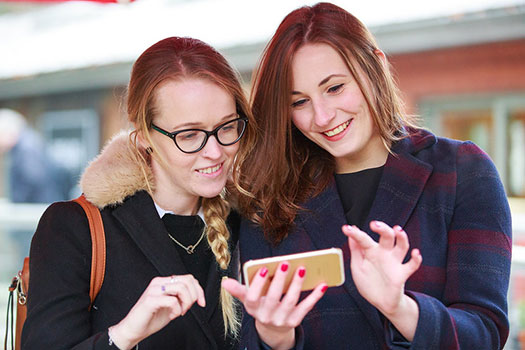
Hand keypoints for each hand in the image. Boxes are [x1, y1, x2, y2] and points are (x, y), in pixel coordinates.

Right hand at [110, 274, 204, 349]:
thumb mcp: (171, 305)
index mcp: (164, 282)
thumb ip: (181, 297)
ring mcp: (154, 290)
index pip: (188, 278)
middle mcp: (159, 283)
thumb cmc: (151, 318)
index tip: (201, 303)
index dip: (199, 290)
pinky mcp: (150, 300)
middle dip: (193, 296)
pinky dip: (176, 310)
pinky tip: (172, 315)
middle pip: (187, 281)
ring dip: (185, 302)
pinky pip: (172, 301)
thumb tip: (196, 295)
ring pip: (181, 288)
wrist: (133, 330)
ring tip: (180, 312)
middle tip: (187, 308)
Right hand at [222, 262, 326, 349]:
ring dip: (297, 284)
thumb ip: (239, 289)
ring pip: (290, 301)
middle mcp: (266, 316)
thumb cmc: (260, 305)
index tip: (263, 268)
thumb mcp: (248, 299)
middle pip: (273, 297)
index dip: (258, 283)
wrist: (272, 328)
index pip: (252, 297)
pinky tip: (322, 285)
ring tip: (302, 268)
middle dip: (279, 279)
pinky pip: (306, 308)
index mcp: (252, 307)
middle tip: (285, 263)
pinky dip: (315, 296)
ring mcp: (281, 320)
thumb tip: (225, 282)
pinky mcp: (295, 321)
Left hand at [342, 222, 420, 339]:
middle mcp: (384, 253)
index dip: (355, 233)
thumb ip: (355, 251)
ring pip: (401, 246)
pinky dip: (416, 259)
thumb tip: (351, 234)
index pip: (363, 239)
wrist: (380, 302)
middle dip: (382, 228)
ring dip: (401, 237)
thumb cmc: (368, 282)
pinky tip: (416, 253)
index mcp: (370, 251)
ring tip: (398, 230)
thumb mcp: (357, 266)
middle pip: (387, 236)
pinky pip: (412, 265)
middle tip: (374, 224)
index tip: (346, 229)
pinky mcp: (402, 274)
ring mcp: (394, 262)